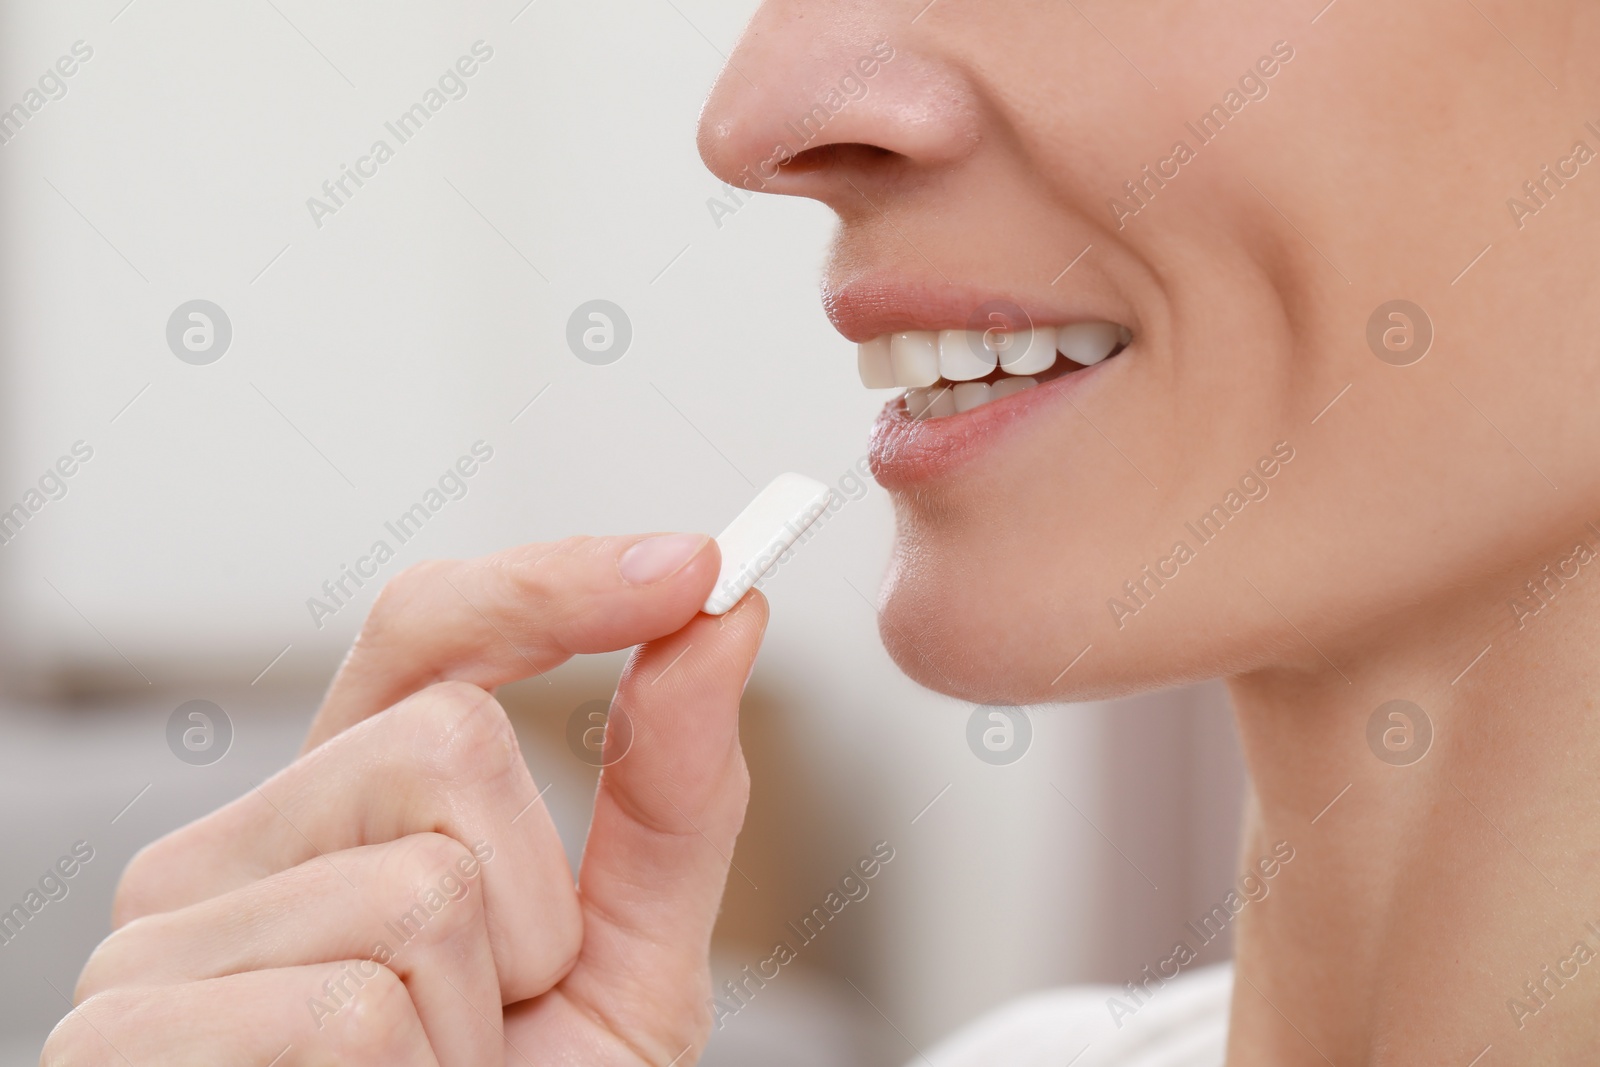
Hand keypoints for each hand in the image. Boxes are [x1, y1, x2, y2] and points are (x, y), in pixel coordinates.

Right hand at [43, 533, 767, 1065]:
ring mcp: (162, 938)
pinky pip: (356, 1010)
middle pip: (445, 739)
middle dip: (534, 902)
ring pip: (420, 887)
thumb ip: (669, 798)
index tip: (696, 566)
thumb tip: (727, 621)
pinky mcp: (129, 1035)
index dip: (556, 582)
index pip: (428, 629)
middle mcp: (232, 846)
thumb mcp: (624, 964)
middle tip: (494, 1016)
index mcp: (342, 810)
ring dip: (481, 1016)